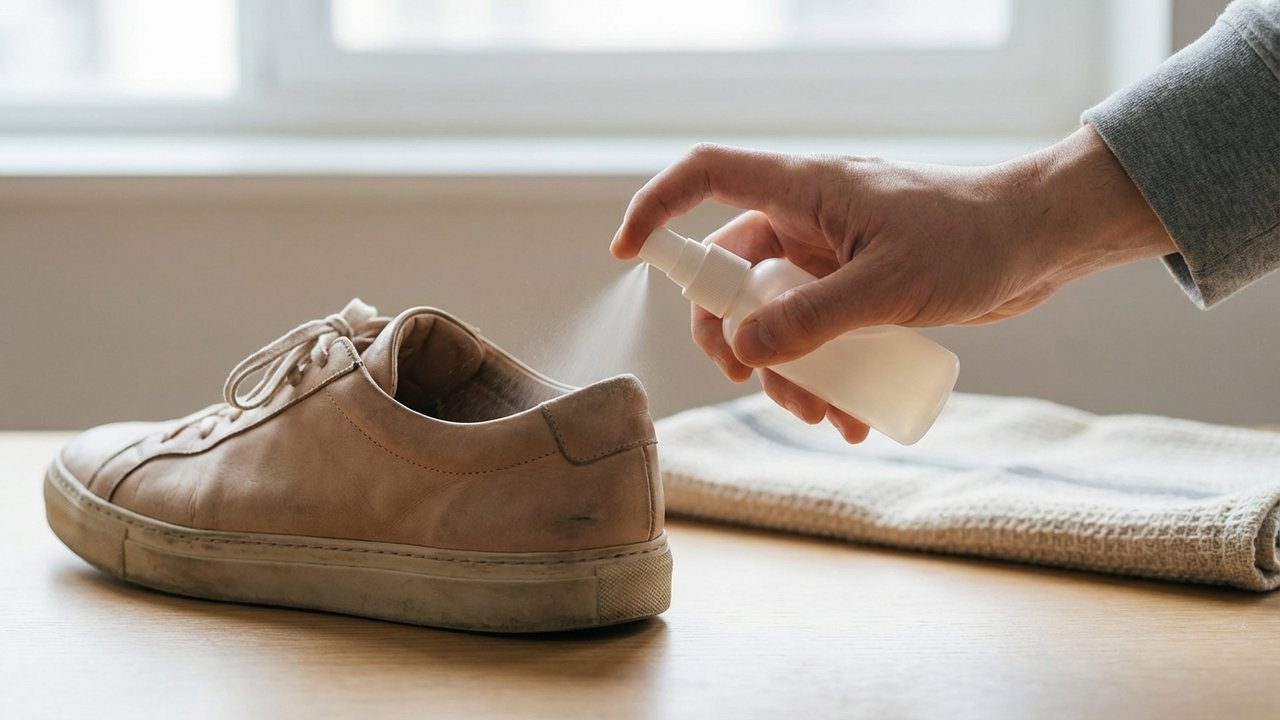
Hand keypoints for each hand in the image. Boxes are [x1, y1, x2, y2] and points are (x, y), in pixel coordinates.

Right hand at [611, 127, 1174, 442]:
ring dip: (784, 369)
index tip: (628, 253)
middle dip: (733, 335)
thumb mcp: (889, 287)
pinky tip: (849, 417)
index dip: (658, 206)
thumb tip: (743, 349)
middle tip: (749, 381)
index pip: (708, 176)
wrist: (1042, 242)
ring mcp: (831, 255)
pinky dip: (821, 374)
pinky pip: (816, 332)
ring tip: (820, 417)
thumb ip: (813, 319)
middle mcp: (808, 219)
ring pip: (774, 313)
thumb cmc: (975, 242)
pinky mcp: (857, 287)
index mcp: (805, 190)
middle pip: (732, 272)